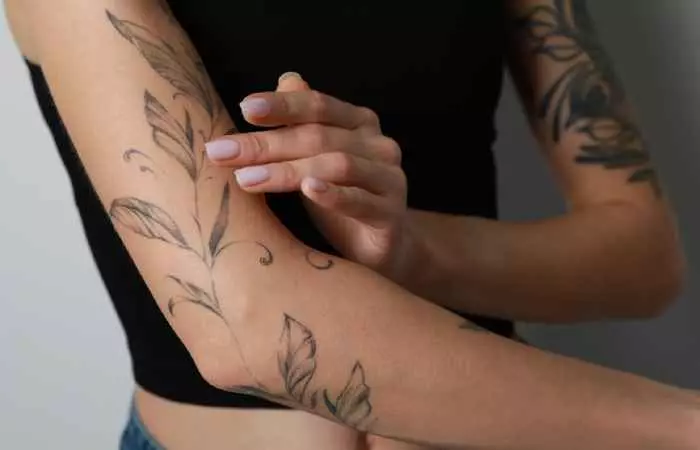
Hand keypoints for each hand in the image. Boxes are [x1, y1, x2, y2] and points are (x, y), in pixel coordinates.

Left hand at [205, 73, 409, 277]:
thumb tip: (287, 78)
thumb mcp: (316, 159)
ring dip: (287, 170)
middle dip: (266, 143)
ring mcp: (389, 179)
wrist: (380, 249)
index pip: (318, 106)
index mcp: (360, 124)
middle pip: (319, 137)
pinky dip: (333, 194)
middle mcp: (379, 145)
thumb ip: (303, 123)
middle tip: (222, 152)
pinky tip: (307, 190)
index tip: (244, 108)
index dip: (282, 105)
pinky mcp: (390, 214)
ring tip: (245, 179)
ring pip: (337, 165)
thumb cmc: (341, 199)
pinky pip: (360, 200)